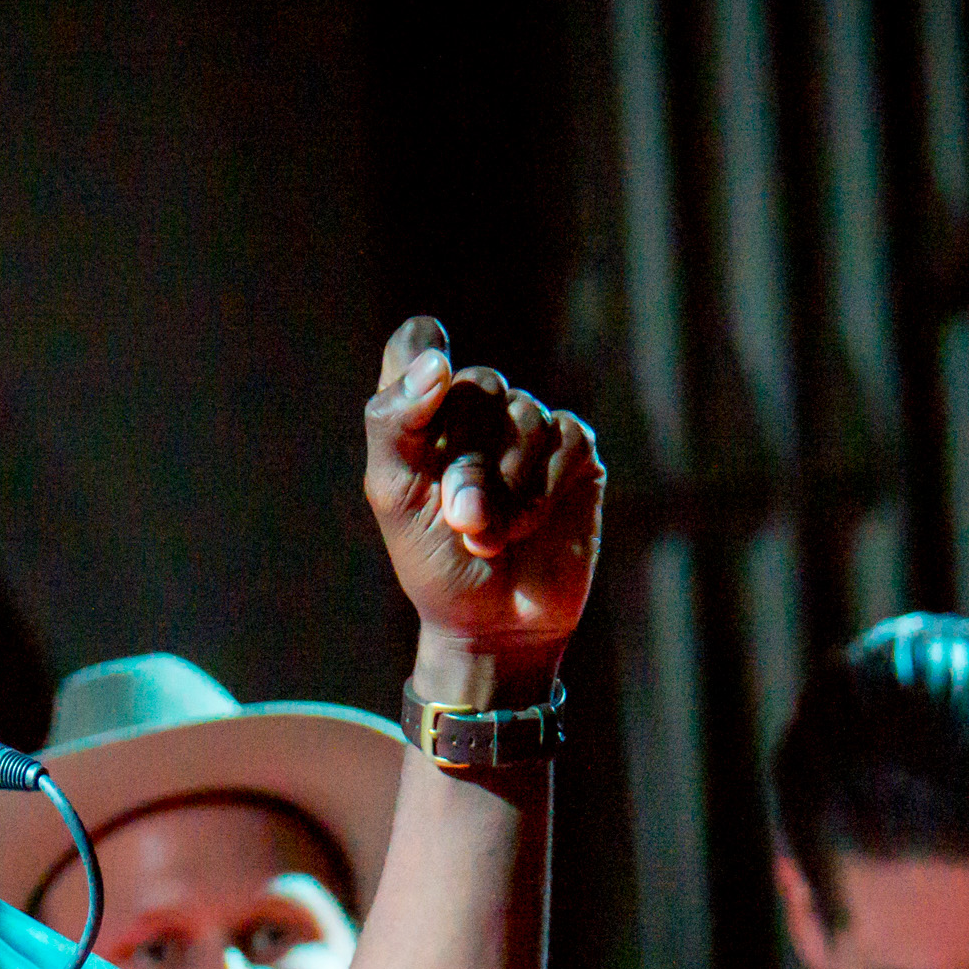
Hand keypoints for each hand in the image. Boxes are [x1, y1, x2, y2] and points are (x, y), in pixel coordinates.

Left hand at [365, 318, 605, 680]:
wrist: (492, 624)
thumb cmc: (433, 560)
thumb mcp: (394, 494)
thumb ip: (395, 422)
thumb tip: (437, 362)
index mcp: (424, 410)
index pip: (416, 344)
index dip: (420, 355)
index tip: (430, 380)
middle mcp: (478, 407)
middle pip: (474, 386)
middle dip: (466, 461)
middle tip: (460, 519)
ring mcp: (529, 426)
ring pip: (522, 415)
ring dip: (503, 486)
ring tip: (489, 537)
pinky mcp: (574, 452)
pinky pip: (565, 439)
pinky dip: (541, 490)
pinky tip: (528, 527)